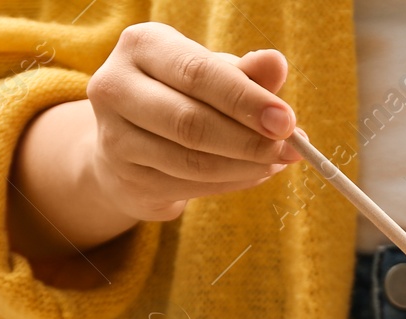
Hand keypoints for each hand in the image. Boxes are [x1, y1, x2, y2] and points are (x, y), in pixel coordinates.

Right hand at [85, 23, 298, 221]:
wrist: (127, 141)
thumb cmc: (178, 95)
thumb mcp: (211, 75)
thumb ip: (243, 73)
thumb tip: (277, 64)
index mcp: (141, 46)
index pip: (197, 73)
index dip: (245, 99)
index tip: (287, 121)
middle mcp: (116, 87)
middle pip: (191, 122)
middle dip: (249, 140)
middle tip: (290, 150)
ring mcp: (115, 137)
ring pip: (191, 160)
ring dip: (245, 166)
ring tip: (277, 162)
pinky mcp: (126, 178)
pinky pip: (189, 186)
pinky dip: (231, 182)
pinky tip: (255, 174)